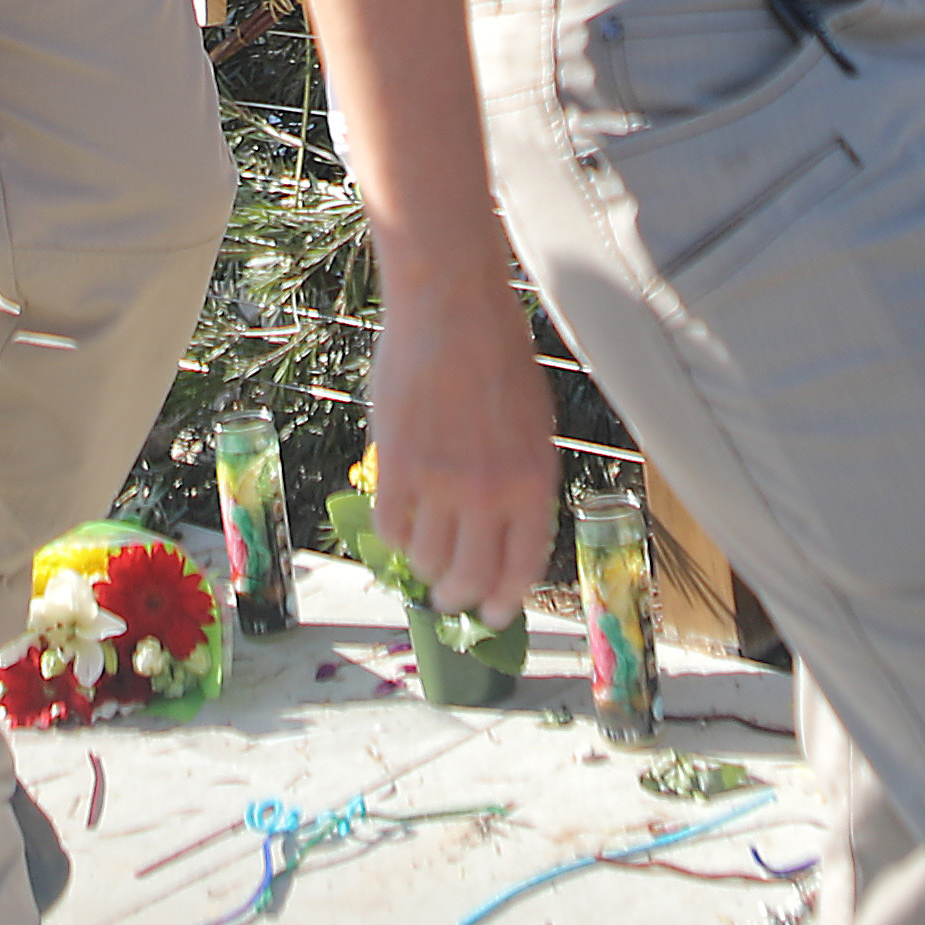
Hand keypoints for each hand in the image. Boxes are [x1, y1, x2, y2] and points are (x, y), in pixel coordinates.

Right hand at [359, 237, 559, 623]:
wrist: (453, 310)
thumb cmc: (497, 360)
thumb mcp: (532, 428)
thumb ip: (520, 483)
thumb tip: (502, 533)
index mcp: (534, 483)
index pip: (521, 567)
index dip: (505, 600)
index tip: (494, 614)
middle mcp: (491, 493)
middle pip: (470, 576)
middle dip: (459, 596)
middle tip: (448, 599)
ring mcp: (443, 482)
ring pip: (427, 557)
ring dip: (424, 563)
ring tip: (422, 551)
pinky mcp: (398, 466)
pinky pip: (390, 526)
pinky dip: (393, 533)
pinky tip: (398, 519)